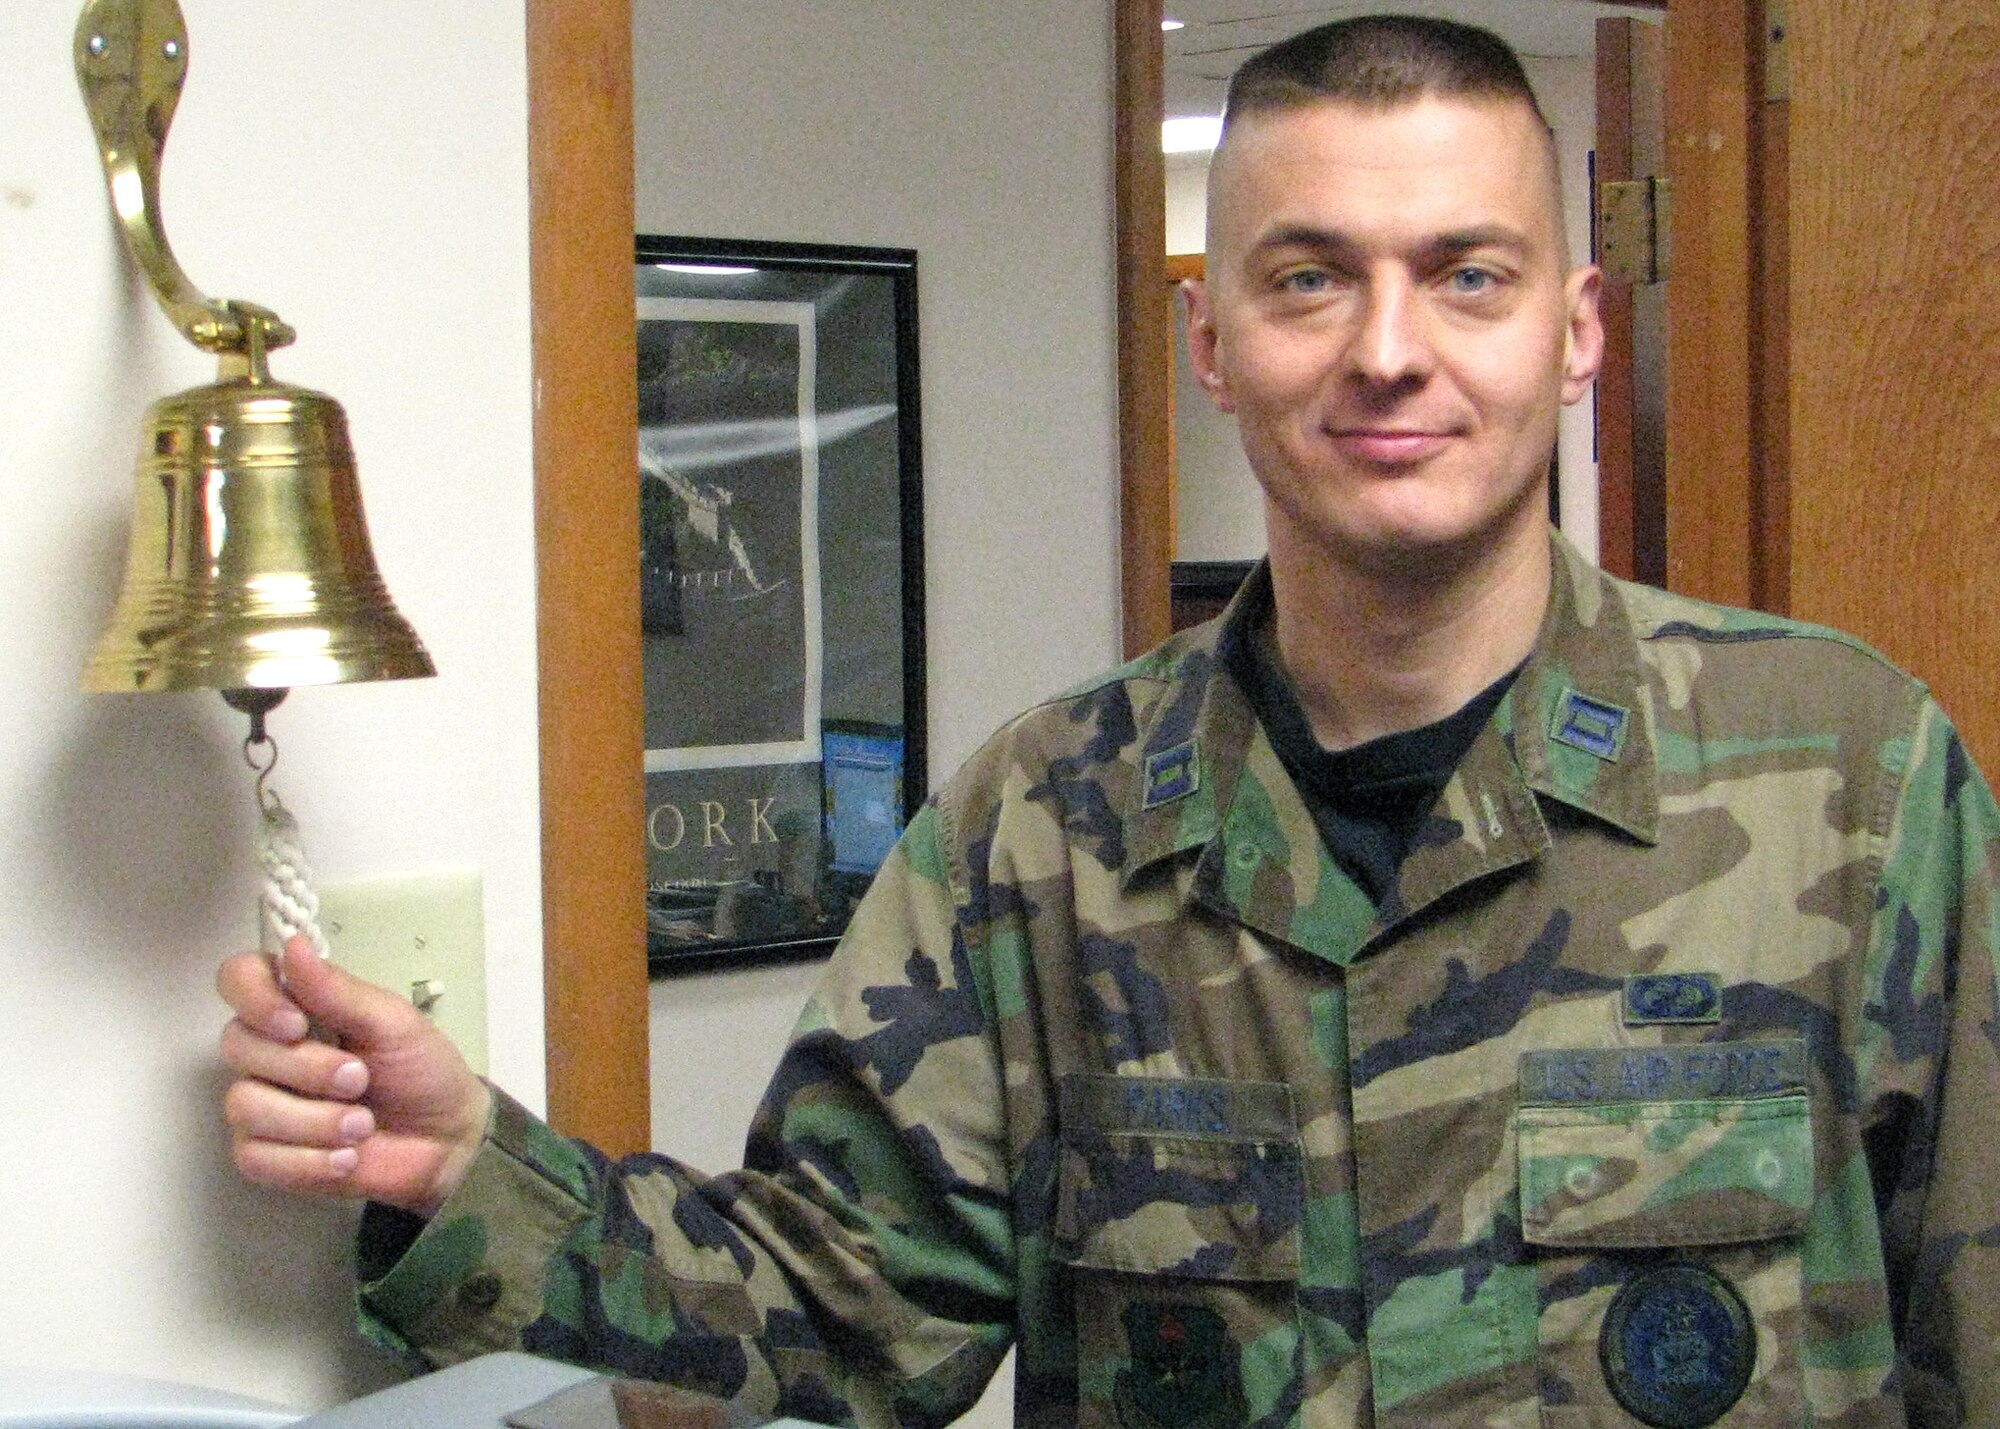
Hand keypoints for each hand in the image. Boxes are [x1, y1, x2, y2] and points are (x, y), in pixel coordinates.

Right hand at [218, 936, 491, 1216]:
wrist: (445, 1141)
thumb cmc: (422, 1072)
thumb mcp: (392, 1023)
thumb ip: (338, 991)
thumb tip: (293, 945)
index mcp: (299, 1008)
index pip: (239, 979)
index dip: (254, 998)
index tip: (297, 1024)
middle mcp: (271, 1052)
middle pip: (238, 1044)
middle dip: (306, 1068)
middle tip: (360, 1079)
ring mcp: (263, 1104)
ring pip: (243, 1105)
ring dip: (313, 1121)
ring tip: (362, 1125)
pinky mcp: (266, 1155)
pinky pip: (252, 1156)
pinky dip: (307, 1161)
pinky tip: (345, 1157)